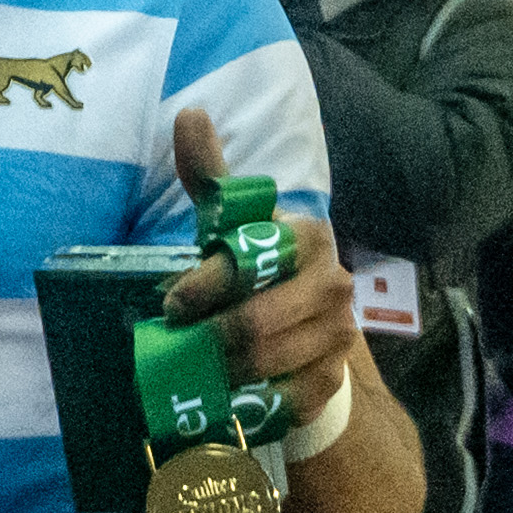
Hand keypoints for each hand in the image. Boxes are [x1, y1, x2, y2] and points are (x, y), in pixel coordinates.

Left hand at [160, 108, 356, 424]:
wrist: (302, 328)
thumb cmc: (256, 267)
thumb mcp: (231, 222)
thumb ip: (212, 177)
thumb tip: (189, 114)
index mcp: (309, 236)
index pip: (252, 261)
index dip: (205, 284)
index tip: (173, 302)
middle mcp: (334, 284)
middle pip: (258, 320)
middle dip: (208, 336)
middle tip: (178, 342)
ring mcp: (339, 335)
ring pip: (267, 362)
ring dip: (220, 371)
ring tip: (195, 368)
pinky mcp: (331, 380)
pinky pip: (283, 398)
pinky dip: (248, 399)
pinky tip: (228, 391)